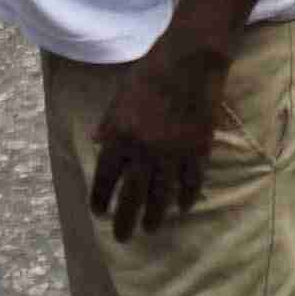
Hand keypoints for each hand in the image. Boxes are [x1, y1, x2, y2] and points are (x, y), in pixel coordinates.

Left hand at [85, 38, 226, 236]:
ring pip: (162, 196)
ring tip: (151, 229)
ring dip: (155, 216)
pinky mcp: (198, 150)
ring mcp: (173, 153)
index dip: (101, 198)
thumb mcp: (120, 94)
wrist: (192, 58)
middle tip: (123, 237)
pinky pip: (191, 183)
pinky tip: (182, 208)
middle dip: (125, 221)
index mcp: (120, 135)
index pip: (105, 178)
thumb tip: (96, 144)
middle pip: (132, 196)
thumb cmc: (151, 70)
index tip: (99, 212)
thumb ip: (109, 123)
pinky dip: (187, 198)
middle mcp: (144, 150)